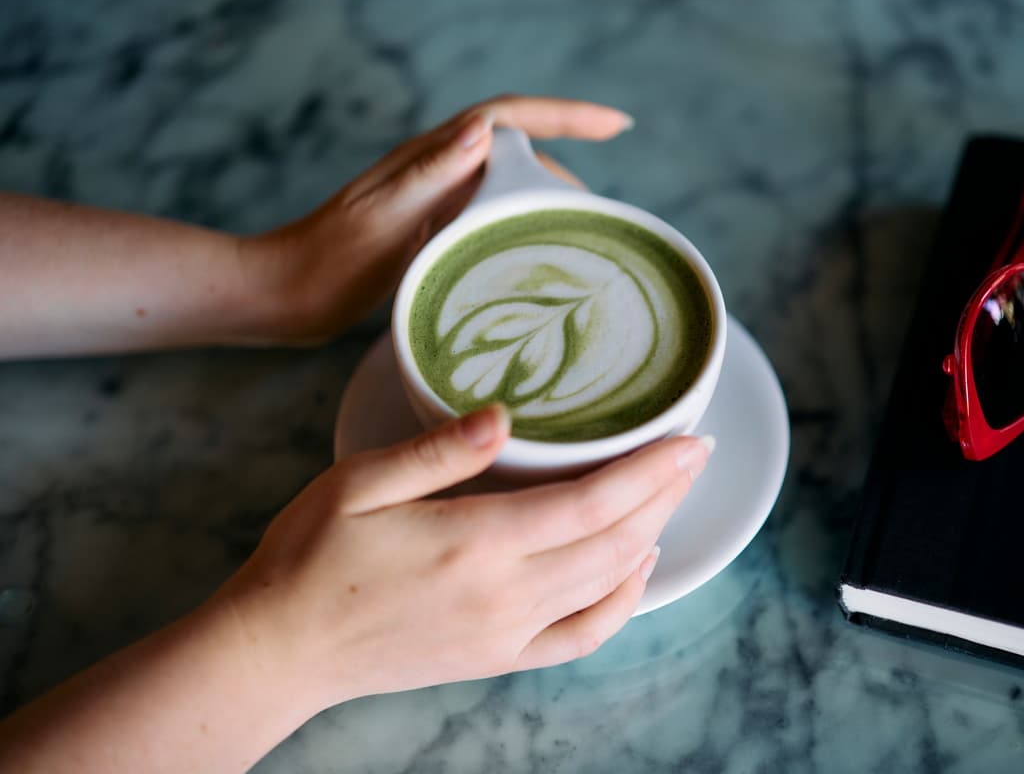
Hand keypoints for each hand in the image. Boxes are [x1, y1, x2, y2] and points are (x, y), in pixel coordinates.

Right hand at [216, 404, 709, 706]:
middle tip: (696, 454)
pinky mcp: (497, 657)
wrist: (280, 648)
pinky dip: (621, 602)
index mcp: (475, 541)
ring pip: (608, 584)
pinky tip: (633, 570)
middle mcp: (504, 594)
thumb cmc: (310, 557)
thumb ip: (440, 450)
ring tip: (671, 496)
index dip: (652, 470)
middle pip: (616, 541)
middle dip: (666, 495)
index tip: (690, 440)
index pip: (593, 502)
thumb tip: (505, 414)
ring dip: (651, 537)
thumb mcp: (360, 483)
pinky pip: (582, 636)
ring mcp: (506, 632)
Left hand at [240, 95, 632, 344]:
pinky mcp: (429, 229)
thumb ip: (430, 173)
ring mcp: (435, 200)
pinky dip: (521, 228)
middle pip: (519, 152)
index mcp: (430, 158)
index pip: (511, 117)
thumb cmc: (325, 263)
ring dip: (546, 202)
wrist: (283, 296)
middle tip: (606, 217)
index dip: (568, 115)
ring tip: (585, 239)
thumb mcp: (380, 219)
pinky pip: (490, 217)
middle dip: (568, 168)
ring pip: (507, 186)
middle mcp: (437, 170)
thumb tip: (484, 129)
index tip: (619, 125)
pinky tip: (535, 257)